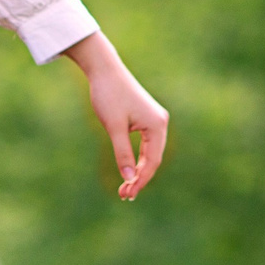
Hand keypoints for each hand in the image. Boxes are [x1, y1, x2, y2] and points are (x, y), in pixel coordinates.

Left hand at [63, 32, 168, 199]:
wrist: (104, 70)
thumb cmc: (108, 95)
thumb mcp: (114, 128)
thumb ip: (122, 154)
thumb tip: (129, 178)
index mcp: (157, 125)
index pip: (152, 162)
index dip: (140, 181)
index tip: (127, 194)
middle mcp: (160, 123)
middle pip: (153, 159)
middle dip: (139, 178)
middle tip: (124, 195)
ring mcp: (155, 120)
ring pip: (150, 153)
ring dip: (138, 171)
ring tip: (125, 187)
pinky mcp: (146, 118)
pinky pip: (146, 145)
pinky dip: (137, 159)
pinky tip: (129, 170)